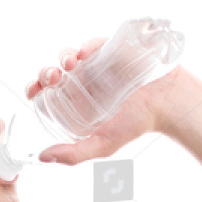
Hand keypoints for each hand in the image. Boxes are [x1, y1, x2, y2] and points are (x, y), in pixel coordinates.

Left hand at [24, 36, 184, 164]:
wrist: (167, 102)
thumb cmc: (137, 123)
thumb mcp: (103, 144)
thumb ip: (74, 154)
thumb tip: (43, 158)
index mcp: (76, 102)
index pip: (47, 91)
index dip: (36, 87)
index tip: (33, 90)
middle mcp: (82, 81)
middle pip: (54, 72)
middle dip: (46, 72)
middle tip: (50, 79)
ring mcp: (95, 63)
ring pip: (68, 56)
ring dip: (62, 58)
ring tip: (66, 66)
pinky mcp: (110, 48)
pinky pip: (91, 44)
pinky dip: (84, 47)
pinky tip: (81, 56)